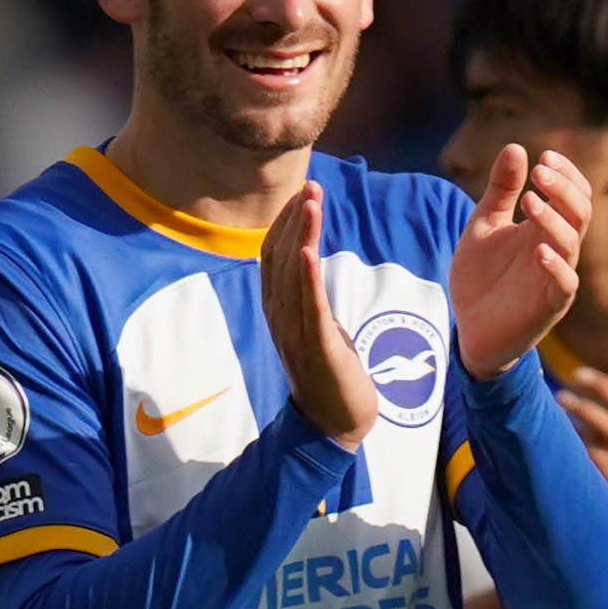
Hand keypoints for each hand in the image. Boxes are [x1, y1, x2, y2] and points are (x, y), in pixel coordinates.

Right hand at [258, 182, 369, 445]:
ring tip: (311, 202)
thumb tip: (309, 265)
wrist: (334, 423)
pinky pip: (308, 307)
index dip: (285, 223)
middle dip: (294, 219)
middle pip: (280, 259)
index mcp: (279, 311)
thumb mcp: (317, 326)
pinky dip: (307, 277)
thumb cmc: (330, 374)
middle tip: (310, 185)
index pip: (273, 257)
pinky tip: (310, 250)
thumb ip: (309, 297)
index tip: (303, 192)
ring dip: (302, 235)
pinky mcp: (316, 348)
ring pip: (293, 276)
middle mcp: (280, 318)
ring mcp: (295, 333)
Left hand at [451, 140, 592, 376]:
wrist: (468, 330)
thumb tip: (515, 147)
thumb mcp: (483, 227)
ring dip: (553, 220)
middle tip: (540, 172)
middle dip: (563, 189)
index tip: (544, 157)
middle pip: (579, 212)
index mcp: (546, 228)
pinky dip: (554, 267)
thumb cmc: (481, 278)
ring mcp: (555, 277)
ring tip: (529, 202)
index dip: (565, 174)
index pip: (573, 194)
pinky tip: (539, 251)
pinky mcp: (548, 306)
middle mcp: (557, 249)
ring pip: (571, 243)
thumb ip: (500, 192)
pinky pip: (562, 285)